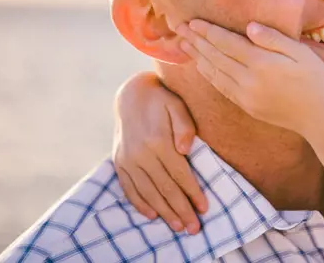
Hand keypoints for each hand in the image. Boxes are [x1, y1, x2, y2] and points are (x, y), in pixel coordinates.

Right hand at [113, 72, 207, 233]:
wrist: (131, 95)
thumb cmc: (162, 100)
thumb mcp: (177, 105)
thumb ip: (185, 125)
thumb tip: (186, 150)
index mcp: (158, 140)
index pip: (180, 174)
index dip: (193, 192)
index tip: (204, 208)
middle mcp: (140, 153)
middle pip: (165, 188)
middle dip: (181, 209)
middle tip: (194, 228)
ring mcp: (128, 159)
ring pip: (148, 192)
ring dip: (163, 212)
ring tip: (177, 226)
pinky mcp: (119, 162)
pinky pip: (129, 188)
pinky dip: (140, 203)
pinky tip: (152, 215)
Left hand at [176, 21, 323, 136]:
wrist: (320, 118)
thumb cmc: (316, 81)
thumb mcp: (302, 53)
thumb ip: (274, 39)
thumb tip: (249, 27)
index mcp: (263, 63)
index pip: (228, 43)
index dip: (209, 31)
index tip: (194, 21)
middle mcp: (249, 80)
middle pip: (216, 56)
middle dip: (196, 41)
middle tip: (179, 27)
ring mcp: (246, 96)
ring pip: (214, 73)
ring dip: (197, 57)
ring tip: (183, 44)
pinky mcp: (246, 106)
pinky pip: (221, 88)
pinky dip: (208, 74)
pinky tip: (201, 66)